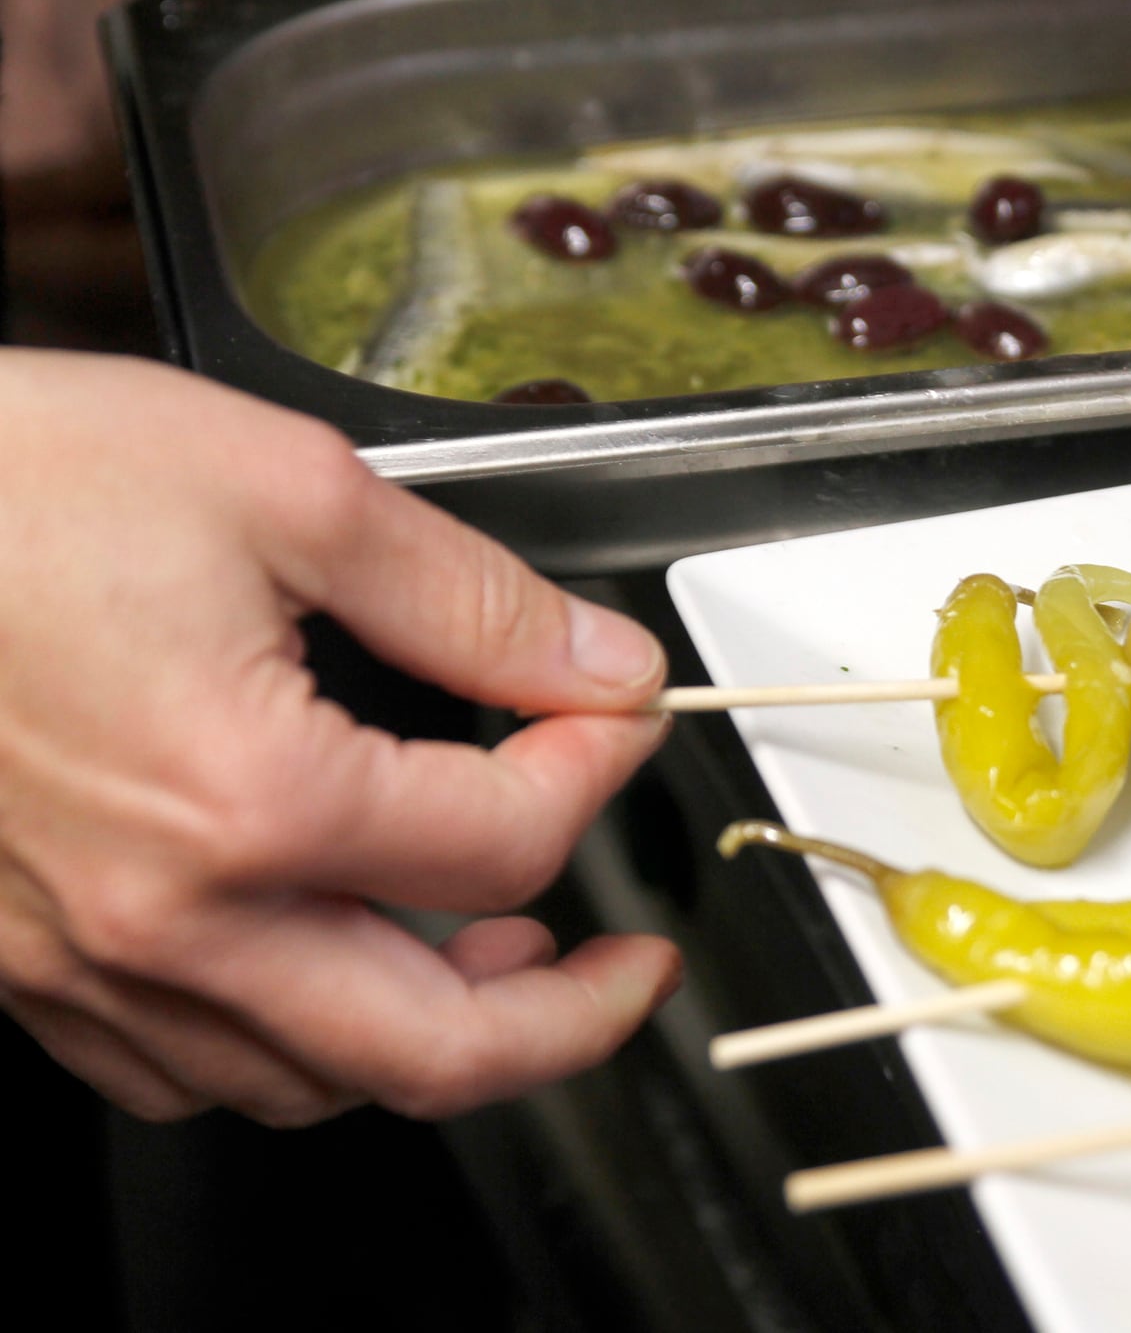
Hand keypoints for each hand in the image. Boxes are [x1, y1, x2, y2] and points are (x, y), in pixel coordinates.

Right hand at [0, 351, 678, 1124]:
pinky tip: (329, 952)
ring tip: (490, 947)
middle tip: (629, 972)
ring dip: (431, 1033)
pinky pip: (185, 1067)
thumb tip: (595, 665)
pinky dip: (292, 1037)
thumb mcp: (284, 488)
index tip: (613, 713)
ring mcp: (77, 963)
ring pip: (306, 1081)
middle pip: (430, 1052)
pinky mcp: (18, 965)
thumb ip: (472, 597)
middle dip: (567, 1020)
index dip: (599, 769)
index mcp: (247, 796)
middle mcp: (160, 918)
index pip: (507, 840)